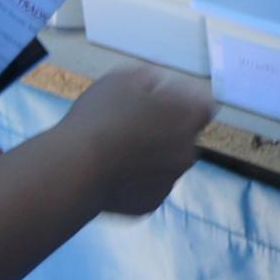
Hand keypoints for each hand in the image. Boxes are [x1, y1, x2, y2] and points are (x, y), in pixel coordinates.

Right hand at [64, 64, 215, 215]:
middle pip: (185, 137)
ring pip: (167, 165)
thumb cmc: (101, 117)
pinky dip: (136, 181)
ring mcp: (170, 182)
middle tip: (132, 126)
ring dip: (153, 157)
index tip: (161, 101)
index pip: (203, 106)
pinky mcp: (150, 204)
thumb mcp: (122, 79)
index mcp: (188, 118)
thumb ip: (149, 74)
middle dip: (167, 131)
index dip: (183, 101)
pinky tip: (112, 174)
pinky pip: (148, 187)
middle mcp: (188, 152)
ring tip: (117, 152)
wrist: (75, 168)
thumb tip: (159, 77)